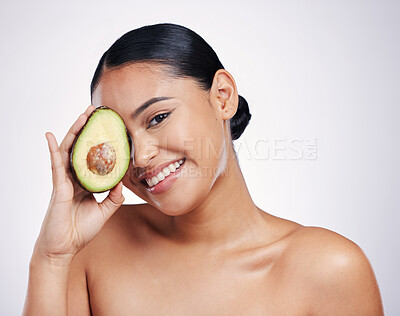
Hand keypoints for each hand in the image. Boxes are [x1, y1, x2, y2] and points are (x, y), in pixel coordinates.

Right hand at [34, 105, 124, 262]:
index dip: (99, 142)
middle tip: (95, 112)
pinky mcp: (58, 188)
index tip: (109, 127)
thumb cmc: (81, 230)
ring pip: (69, 151)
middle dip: (87, 129)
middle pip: (80, 148)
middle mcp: (74, 178)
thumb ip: (113, 197)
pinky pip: (56, 165)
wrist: (64, 248)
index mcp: (85, 182)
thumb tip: (121, 183)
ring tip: (83, 115)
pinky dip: (53, 149)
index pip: (92, 157)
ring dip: (75, 132)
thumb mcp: (104, 211)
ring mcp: (64, 181)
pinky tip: (52, 136)